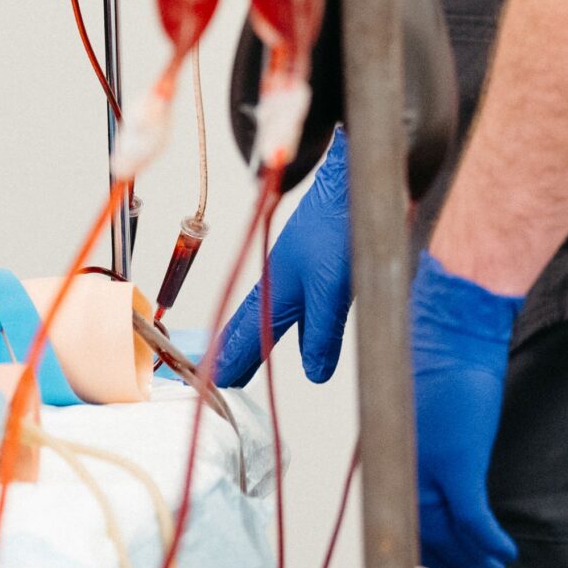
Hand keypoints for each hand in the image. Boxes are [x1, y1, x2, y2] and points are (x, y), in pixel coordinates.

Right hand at [215, 129, 353, 385]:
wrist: (353, 180)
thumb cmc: (338, 227)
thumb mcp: (332, 288)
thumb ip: (322, 331)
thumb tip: (315, 374)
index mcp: (272, 291)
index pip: (242, 337)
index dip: (230, 362)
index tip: (214, 388)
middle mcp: (277, 283)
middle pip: (248, 327)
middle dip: (234, 353)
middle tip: (221, 381)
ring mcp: (295, 272)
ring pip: (269, 315)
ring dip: (256, 339)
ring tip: (246, 362)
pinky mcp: (316, 265)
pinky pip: (293, 306)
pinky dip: (287, 326)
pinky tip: (300, 334)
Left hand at [409, 250, 523, 567]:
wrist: (453, 325)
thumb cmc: (437, 353)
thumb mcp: (418, 405)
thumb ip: (420, 440)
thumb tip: (434, 470)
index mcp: (384, 448)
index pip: (394, 510)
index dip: (419, 544)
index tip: (437, 561)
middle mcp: (396, 462)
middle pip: (419, 532)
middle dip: (448, 560)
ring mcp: (425, 464)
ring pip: (447, 533)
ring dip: (472, 558)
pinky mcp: (457, 461)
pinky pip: (473, 519)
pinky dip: (488, 542)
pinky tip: (505, 552)